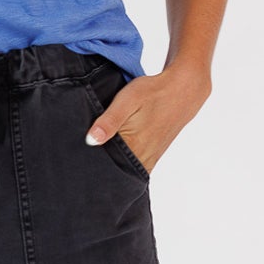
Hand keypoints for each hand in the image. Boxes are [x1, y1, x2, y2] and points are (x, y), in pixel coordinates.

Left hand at [83, 60, 211, 173]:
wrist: (183, 90)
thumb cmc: (153, 92)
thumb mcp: (127, 100)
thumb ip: (109, 121)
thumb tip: (90, 141)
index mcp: (134, 146)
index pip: (107, 167)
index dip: (92, 167)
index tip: (80, 166)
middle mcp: (143, 157)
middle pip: (116, 173)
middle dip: (100, 171)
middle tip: (84, 166)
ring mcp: (150, 158)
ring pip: (126, 172)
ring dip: (113, 168)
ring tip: (97, 163)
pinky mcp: (154, 154)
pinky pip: (136, 167)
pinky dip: (124, 166)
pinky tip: (114, 157)